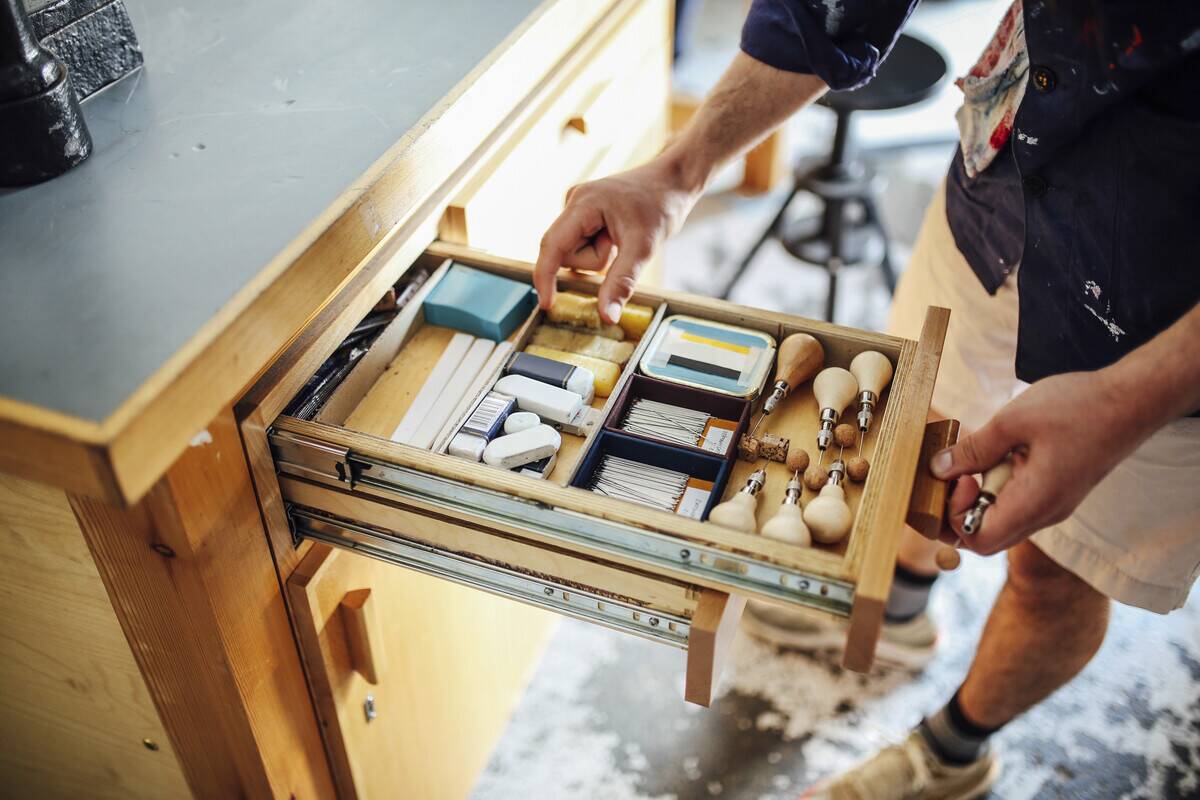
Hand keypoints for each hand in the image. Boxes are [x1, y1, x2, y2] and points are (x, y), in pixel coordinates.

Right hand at [534, 156, 700, 323]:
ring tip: (622, 236)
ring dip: (600, 256)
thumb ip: (621, 282)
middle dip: (594, 260)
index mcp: (582, 203)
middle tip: (620, 244)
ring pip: (576, 254)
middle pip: (566, 254)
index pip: (551, 246)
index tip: (547, 305)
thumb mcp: (644, 247)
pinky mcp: (584, 215)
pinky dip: (600, 250)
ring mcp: (577, 208)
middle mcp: (573, 203)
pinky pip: (583, 246)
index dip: (545, 277)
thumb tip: (606, 317)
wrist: (674, 181)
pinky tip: (616, 235)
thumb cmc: (661, 205)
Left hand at [930, 370, 1151, 554]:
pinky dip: (999, 483)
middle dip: (960, 508)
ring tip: (984, 455)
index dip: (954, 515)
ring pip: (1001, 518)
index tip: (959, 477)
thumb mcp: (1013, 421)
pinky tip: (1001, 452)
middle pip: (986, 535)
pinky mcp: (1055, 492)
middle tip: (959, 470)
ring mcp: (1052, 505)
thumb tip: (938, 469)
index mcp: (1036, 504)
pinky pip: (1017, 501)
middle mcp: (1045, 514)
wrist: (1132, 400)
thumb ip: (973, 449)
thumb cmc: (1080, 407)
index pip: (978, 541)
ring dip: (982, 493)